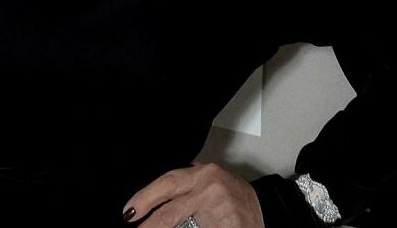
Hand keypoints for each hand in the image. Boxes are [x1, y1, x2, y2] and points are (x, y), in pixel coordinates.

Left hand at [121, 160, 264, 226]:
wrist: (267, 210)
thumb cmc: (235, 197)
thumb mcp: (211, 181)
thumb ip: (189, 183)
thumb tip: (162, 190)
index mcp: (203, 175)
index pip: (167, 183)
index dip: (146, 197)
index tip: (128, 211)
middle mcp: (209, 190)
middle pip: (171, 211)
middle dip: (149, 224)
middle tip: (134, 226)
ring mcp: (220, 211)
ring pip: (183, 227)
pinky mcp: (230, 227)